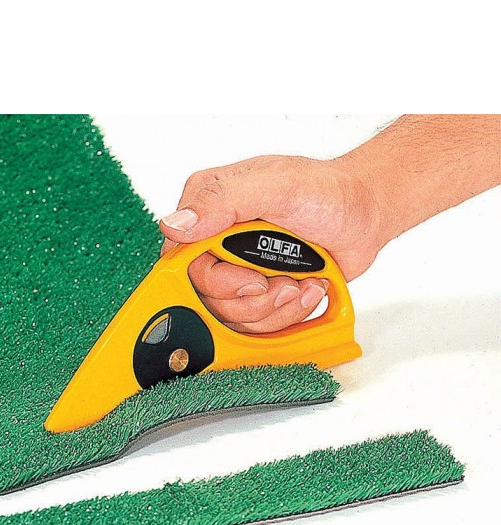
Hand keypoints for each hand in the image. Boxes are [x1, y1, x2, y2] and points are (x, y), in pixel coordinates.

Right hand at [159, 155, 384, 333]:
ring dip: (274, 308)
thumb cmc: (327, 192)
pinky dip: (286, 314)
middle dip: (253, 299)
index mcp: (208, 210)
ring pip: (232, 317)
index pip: (182, 263)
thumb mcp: (275, 185)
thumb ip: (223, 201)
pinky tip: (305, 289)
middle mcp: (216, 242)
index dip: (216, 282)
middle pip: (208, 297)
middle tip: (284, 282)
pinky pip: (255, 324)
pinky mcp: (257, 291)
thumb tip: (175, 226)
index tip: (253, 280)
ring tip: (300, 283)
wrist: (363, 213)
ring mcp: (236, 269)